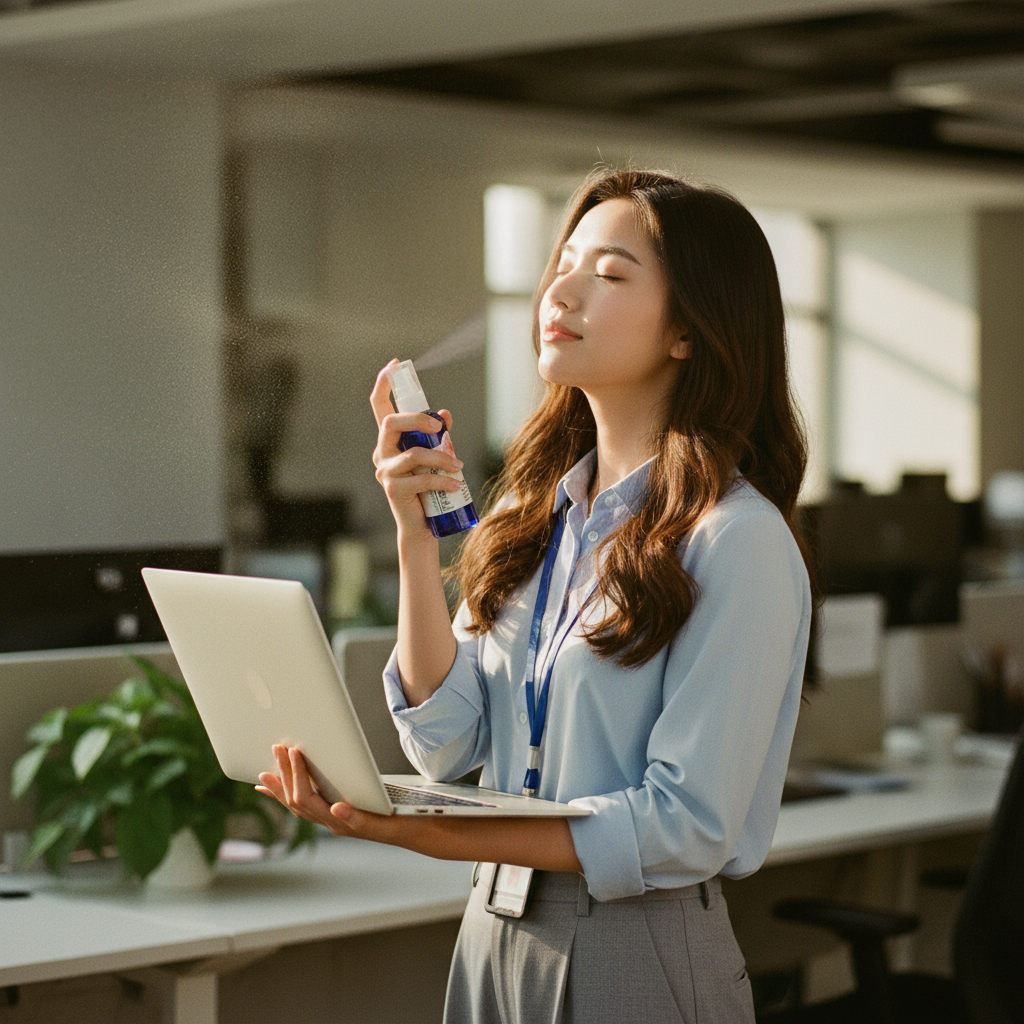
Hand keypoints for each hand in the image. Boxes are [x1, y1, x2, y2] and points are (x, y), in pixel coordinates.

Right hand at [257, 746, 582, 870]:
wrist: (484, 833)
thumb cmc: (450, 808)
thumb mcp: (408, 782)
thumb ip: (384, 768)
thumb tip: (365, 738)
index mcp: (366, 809)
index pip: (314, 797)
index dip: (286, 785)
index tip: (260, 767)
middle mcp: (368, 824)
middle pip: (314, 807)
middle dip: (287, 783)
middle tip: (267, 758)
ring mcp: (383, 832)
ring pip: (333, 817)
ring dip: (308, 793)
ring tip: (291, 766)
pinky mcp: (405, 834)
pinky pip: (371, 827)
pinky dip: (350, 816)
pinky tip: (334, 800)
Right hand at [370, 359, 464, 538]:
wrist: (421, 525)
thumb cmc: (429, 487)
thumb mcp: (435, 456)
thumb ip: (438, 435)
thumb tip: (444, 414)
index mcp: (390, 441)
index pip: (379, 407)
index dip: (384, 383)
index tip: (394, 364)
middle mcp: (382, 453)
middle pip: (391, 422)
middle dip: (416, 419)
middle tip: (439, 427)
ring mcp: (385, 471)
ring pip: (414, 454)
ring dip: (441, 458)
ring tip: (459, 467)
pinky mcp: (393, 489)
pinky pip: (422, 478)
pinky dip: (443, 480)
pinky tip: (455, 485)